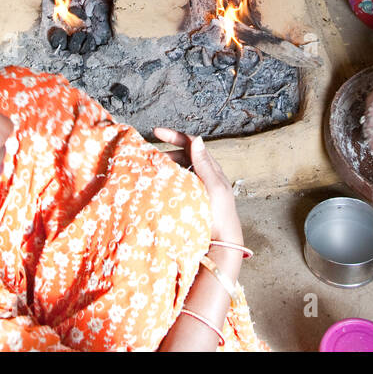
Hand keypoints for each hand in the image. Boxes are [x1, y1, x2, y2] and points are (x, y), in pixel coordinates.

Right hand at [153, 128, 242, 246]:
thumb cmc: (220, 213)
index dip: (174, 136)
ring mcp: (198, 186)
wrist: (221, 240)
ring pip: (179, 168)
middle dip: (167, 152)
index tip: (156, 133)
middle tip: (151, 158)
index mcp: (211, 167)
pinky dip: (168, 179)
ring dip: (167, 166)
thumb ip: (203, 163)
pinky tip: (160, 184)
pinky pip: (177, 182)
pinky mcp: (191, 197)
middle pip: (183, 155)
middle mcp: (205, 174)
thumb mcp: (213, 185)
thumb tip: (196, 139)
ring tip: (154, 171)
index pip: (191, 144)